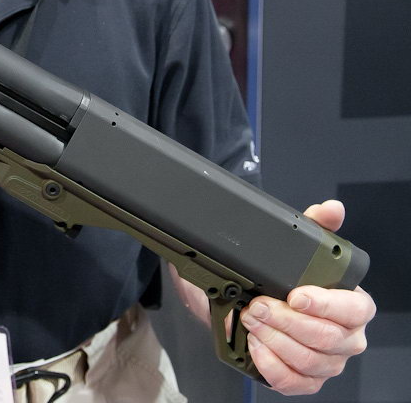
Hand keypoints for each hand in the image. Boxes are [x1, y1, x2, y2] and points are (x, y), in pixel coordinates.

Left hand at [241, 200, 375, 394]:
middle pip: (328, 338)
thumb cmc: (274, 278)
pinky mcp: (304, 380)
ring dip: (274, 340)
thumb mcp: (292, 247)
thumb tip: (332, 209)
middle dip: (287, 320)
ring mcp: (326, 362)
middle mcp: (345, 337)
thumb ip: (316, 227)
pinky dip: (270, 365)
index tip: (295, 294)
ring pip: (309, 361)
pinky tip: (254, 345)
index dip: (326, 304)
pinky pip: (293, 382)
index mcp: (351, 305)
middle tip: (257, 304)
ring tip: (249, 319)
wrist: (237, 300)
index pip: (355, 309)